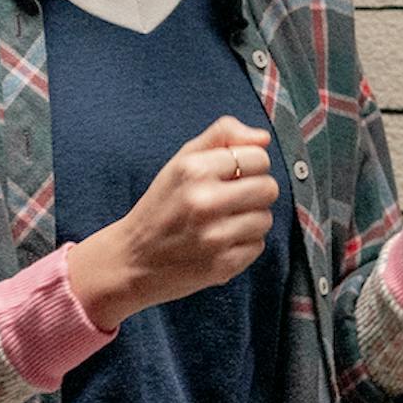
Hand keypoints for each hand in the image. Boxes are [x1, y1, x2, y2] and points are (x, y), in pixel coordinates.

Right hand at [69, 114, 278, 326]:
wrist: (133, 260)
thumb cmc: (161, 206)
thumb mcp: (181, 161)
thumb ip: (222, 136)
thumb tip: (264, 138)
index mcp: (194, 170)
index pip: (259, 156)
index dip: (250, 165)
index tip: (233, 175)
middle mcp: (205, 202)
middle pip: (269, 187)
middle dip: (255, 191)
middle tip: (230, 200)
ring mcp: (215, 237)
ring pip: (266, 218)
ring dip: (250, 219)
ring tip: (223, 222)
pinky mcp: (223, 265)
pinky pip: (259, 245)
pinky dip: (244, 244)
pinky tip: (220, 243)